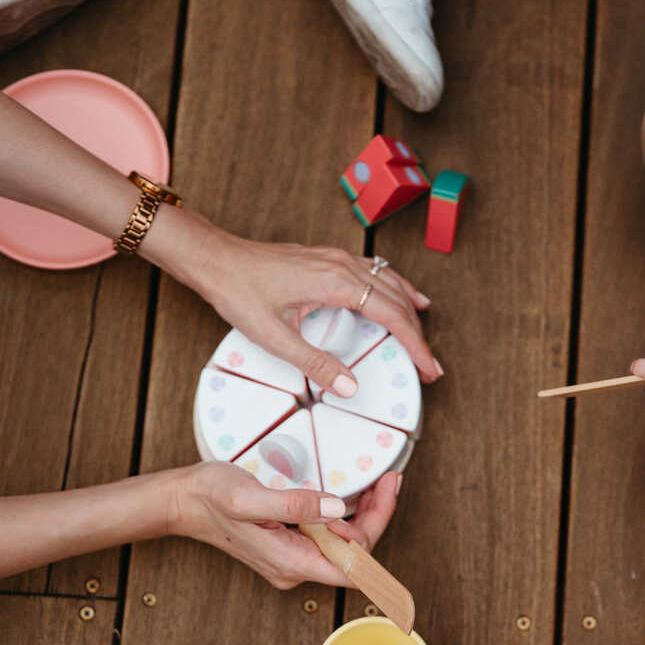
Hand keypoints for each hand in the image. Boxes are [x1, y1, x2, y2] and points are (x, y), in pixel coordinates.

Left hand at [150, 214, 440, 394]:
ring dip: (409, 309)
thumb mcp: (274, 336)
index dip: (416, 343)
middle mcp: (342, 265)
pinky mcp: (327, 258)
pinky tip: (401, 295)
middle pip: (397, 299)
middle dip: (418, 333)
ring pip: (389, 282)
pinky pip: (374, 271)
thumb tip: (348, 386)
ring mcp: (336, 258)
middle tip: (428, 365)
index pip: (393, 314)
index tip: (429, 367)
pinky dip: (395, 287)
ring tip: (422, 336)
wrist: (216, 259)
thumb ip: (314, 363)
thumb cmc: (239, 291)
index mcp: (336, 283)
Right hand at [167, 461, 401, 588]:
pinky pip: (330, 537)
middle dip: (378, 516)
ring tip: (381, 481)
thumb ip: (294, 505)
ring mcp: (293, 557)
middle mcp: (295, 566)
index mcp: (290, 562)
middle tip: (390, 478)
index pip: (353, 566)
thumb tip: (337, 509)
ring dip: (367, 515)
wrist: (182, 501)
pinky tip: (357, 493)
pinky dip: (348, 515)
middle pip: (354, 555)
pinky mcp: (291, 544)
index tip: (387, 494)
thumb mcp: (248, 497)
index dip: (377, 531)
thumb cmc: (209, 497)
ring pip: (345, 545)